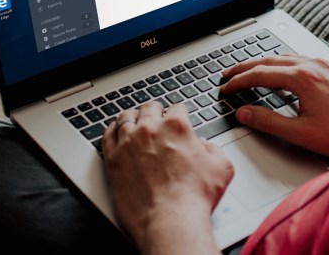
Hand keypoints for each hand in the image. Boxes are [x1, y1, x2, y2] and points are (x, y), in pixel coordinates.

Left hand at [101, 101, 232, 253]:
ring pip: (126, 118)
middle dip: (154, 111)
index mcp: (177, 126)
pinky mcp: (113, 159)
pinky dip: (111, 130)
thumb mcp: (222, 167)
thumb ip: (213, 149)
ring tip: (133, 120)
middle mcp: (151, 129)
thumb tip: (204, 145)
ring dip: (132, 117)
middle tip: (155, 115)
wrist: (170, 221)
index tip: (177, 117)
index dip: (178, 112)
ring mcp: (129, 143)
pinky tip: (114, 132)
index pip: (176, 107)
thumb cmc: (194, 198)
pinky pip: (107, 136)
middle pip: (149, 108)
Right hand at [221, 55, 328, 158]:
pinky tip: (279, 75)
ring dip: (263, 64)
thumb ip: (268, 122)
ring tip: (248, 73)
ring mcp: (323, 66)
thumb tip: (244, 114)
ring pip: (284, 57)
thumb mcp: (300, 133)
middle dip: (245, 67)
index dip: (238, 81)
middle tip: (228, 75)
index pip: (259, 74)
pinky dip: (281, 65)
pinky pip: (299, 60)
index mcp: (302, 78)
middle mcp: (312, 66)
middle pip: (269, 60)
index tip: (225, 88)